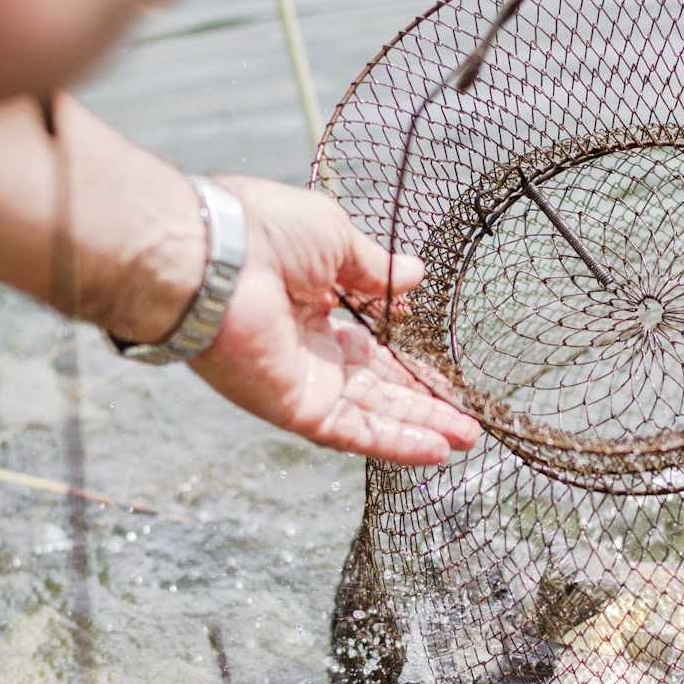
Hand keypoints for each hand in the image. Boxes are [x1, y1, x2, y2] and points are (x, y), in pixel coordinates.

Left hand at [153, 176, 480, 465]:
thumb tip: (416, 276)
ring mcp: (304, 382)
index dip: (408, 358)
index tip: (442, 368)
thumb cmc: (263, 231)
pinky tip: (437, 451)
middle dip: (425, 403)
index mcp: (314, 306)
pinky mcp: (298, 407)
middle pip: (379, 386)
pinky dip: (396, 442)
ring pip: (374, 413)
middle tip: (468, 418)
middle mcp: (310, 350)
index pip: (371, 343)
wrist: (214, 259)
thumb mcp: (334, 236)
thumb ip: (375, 267)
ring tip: (469, 438)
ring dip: (421, 427)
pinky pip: (355, 431)